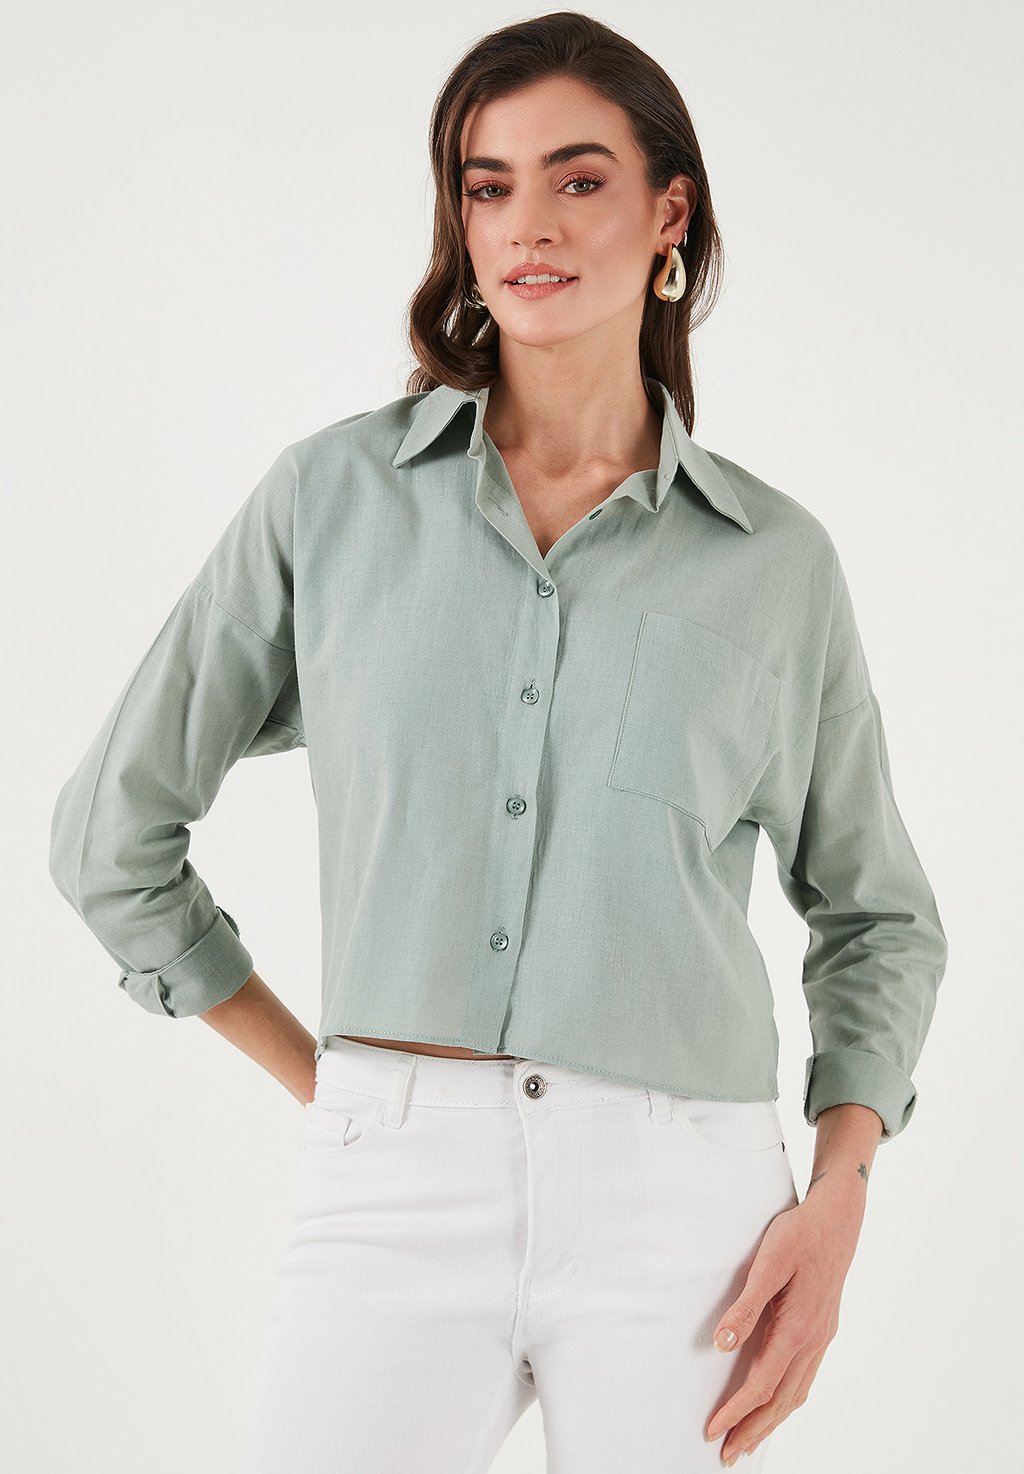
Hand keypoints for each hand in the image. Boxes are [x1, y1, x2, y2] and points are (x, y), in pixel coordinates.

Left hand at [703, 1183, 864, 1464]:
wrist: (838, 1218)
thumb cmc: (800, 1234)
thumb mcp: (769, 1262)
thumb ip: (746, 1306)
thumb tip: (723, 1345)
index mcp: (798, 1328)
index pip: (763, 1384)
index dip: (736, 1411)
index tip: (712, 1430)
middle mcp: (813, 1340)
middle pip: (781, 1400)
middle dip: (753, 1430)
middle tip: (728, 1456)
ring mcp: (822, 1337)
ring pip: (796, 1393)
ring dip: (771, 1420)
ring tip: (748, 1440)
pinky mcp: (823, 1329)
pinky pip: (805, 1378)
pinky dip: (788, 1400)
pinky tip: (776, 1402)